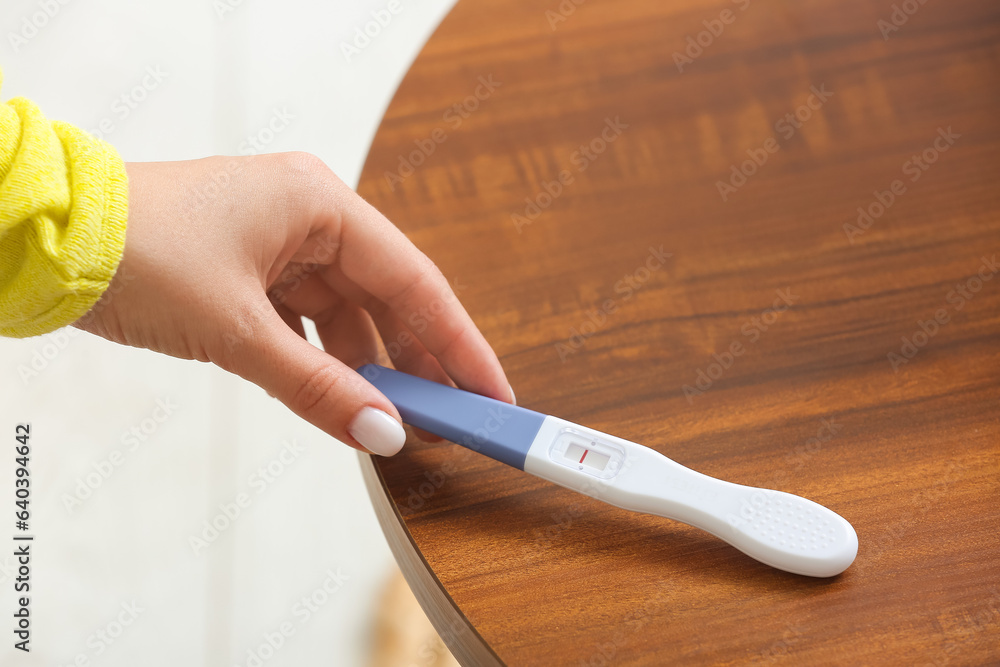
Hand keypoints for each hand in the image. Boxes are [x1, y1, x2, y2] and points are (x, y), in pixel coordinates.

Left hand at [75, 153, 513, 455]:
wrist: (45, 238)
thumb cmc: (137, 253)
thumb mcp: (238, 331)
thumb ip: (317, 385)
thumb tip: (383, 434)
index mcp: (320, 203)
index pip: (415, 281)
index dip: (458, 343)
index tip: (490, 392)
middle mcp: (308, 214)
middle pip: (387, 297)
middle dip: (417, 360)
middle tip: (452, 418)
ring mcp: (278, 240)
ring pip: (347, 312)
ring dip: (368, 365)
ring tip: (398, 420)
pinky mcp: (250, 268)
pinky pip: (307, 320)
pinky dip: (324, 359)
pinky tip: (341, 396)